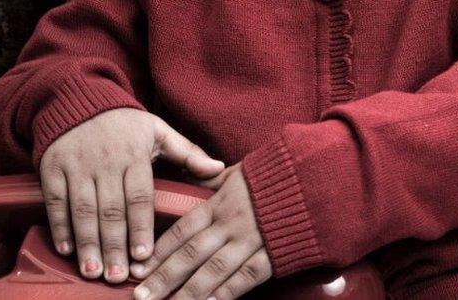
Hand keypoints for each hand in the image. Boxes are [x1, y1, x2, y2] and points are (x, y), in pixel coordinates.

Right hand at [37, 108, 225, 284]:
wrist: (77, 100)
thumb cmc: (124, 123)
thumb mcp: (157, 130)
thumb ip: (187, 152)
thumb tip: (218, 169)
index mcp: (134, 153)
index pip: (140, 195)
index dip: (141, 227)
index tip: (145, 255)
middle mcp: (105, 161)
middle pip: (111, 209)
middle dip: (114, 245)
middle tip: (118, 277)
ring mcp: (77, 165)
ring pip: (82, 209)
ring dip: (88, 243)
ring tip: (93, 272)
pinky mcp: (52, 168)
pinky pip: (56, 202)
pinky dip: (60, 227)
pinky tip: (67, 250)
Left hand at [129, 162, 271, 299]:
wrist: (319, 178)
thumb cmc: (279, 175)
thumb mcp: (242, 170)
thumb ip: (214, 179)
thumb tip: (190, 174)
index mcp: (222, 200)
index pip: (183, 228)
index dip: (159, 250)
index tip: (138, 268)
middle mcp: (232, 222)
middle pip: (191, 253)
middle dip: (164, 277)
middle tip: (140, 296)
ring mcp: (252, 239)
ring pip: (213, 270)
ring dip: (187, 293)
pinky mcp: (274, 254)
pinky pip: (245, 278)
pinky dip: (225, 295)